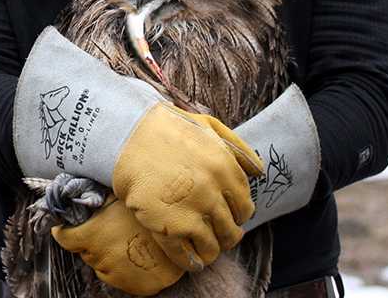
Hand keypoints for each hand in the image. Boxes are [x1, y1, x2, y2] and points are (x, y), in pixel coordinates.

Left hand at [52, 195, 183, 295]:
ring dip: (109, 255)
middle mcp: (102, 257)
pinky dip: (124, 268)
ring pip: (103, 267)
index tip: (62, 225)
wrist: (187, 230)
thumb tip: (81, 192)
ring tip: (125, 238)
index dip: (64, 230)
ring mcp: (119, 275)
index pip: (65, 236)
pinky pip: (122, 279)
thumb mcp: (124, 196)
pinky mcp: (139, 288)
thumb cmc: (154, 205)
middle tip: (107, 227)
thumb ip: (102, 200)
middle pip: (86, 252)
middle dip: (92, 240)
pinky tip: (135, 252)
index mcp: (94, 234)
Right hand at [112, 103, 262, 271]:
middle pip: (231, 230)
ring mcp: (190, 210)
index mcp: (224, 167)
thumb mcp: (208, 126)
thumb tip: (260, 172)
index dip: (238, 214)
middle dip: (226, 234)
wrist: (127, 135)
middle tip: (216, 232)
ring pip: (213, 247)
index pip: (245, 207)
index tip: (229, 215)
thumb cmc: (168, 128)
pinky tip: (191, 259)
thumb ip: (238, 148)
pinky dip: (192, 262)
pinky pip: (188, 257)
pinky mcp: (168, 227)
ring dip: (211, 249)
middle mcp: (212, 191)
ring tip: (204, 246)